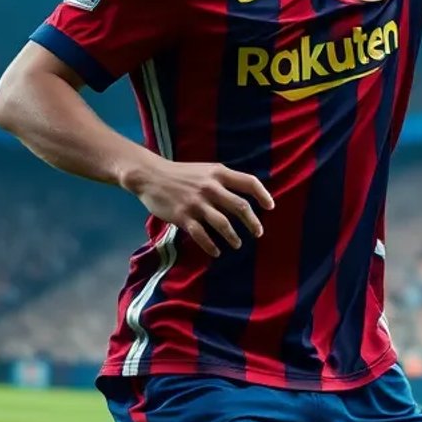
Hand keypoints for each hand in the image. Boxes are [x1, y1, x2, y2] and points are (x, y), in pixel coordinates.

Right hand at [121, 159, 274, 257]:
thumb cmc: (181, 174)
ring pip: (224, 224)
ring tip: (238, 244)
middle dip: (253, 223)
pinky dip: (211, 246)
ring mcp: (197, 203)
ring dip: (234, 237)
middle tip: (258, 232)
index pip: (249, 182)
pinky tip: (216, 252)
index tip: (270, 207)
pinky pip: (201, 235)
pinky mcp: (183, 216)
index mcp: (218, 173)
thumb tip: (245, 195)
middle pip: (241, 207)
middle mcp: (211, 187)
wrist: (150, 175)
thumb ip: (224, 180)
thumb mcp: (206, 170)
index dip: (263, 195)